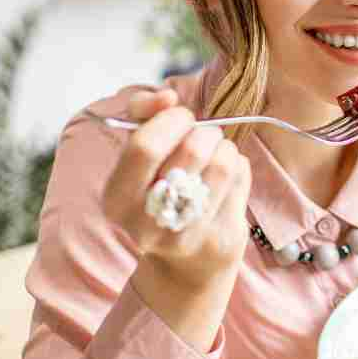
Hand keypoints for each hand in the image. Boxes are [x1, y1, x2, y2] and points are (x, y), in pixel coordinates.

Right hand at [100, 87, 250, 348]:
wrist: (185, 262)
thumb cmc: (160, 190)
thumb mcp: (138, 154)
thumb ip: (142, 113)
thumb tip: (166, 96)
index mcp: (116, 200)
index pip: (145, 146)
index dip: (171, 120)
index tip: (181, 116)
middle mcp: (146, 224)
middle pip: (191, 150)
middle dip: (204, 131)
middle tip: (204, 136)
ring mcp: (186, 235)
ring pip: (223, 162)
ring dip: (224, 148)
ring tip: (216, 155)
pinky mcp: (221, 238)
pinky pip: (240, 178)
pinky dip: (238, 167)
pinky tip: (226, 179)